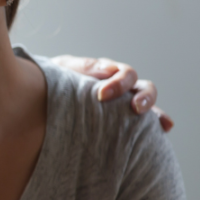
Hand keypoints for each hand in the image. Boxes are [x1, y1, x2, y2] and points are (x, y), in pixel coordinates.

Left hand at [51, 55, 172, 131]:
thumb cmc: (51, 81)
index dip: (118, 83)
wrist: (37, 98)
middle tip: (135, 108)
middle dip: (142, 97)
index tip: (103, 96)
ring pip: (146, 105)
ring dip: (155, 112)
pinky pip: (142, 124)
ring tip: (160, 125)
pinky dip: (156, 127)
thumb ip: (82, 67)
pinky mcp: (121, 122)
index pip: (122, 73)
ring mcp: (121, 104)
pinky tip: (163, 132)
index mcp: (105, 73)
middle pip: (141, 87)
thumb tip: (107, 69)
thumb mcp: (62, 70)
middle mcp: (118, 87)